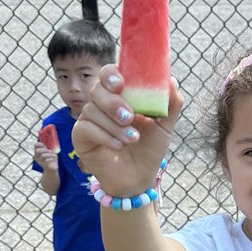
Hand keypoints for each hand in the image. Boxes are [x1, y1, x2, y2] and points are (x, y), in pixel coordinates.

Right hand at [33, 141, 57, 170]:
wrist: (53, 167)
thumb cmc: (51, 158)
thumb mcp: (50, 151)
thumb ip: (49, 147)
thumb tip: (51, 141)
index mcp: (38, 151)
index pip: (35, 146)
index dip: (39, 144)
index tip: (44, 145)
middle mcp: (36, 156)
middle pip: (37, 151)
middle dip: (45, 150)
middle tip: (50, 151)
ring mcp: (39, 161)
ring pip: (42, 155)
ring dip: (49, 154)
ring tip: (53, 155)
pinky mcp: (43, 164)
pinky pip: (46, 160)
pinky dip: (50, 158)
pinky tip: (53, 159)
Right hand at [72, 66, 183, 195]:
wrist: (140, 177)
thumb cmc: (149, 148)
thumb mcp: (165, 126)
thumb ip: (171, 104)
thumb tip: (171, 81)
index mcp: (120, 95)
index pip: (108, 73)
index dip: (111, 74)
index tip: (121, 84)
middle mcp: (101, 103)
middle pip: (97, 89)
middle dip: (113, 102)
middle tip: (129, 117)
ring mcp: (89, 119)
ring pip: (92, 110)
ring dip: (114, 125)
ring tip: (132, 139)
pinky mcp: (80, 137)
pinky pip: (85, 129)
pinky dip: (104, 136)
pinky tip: (118, 145)